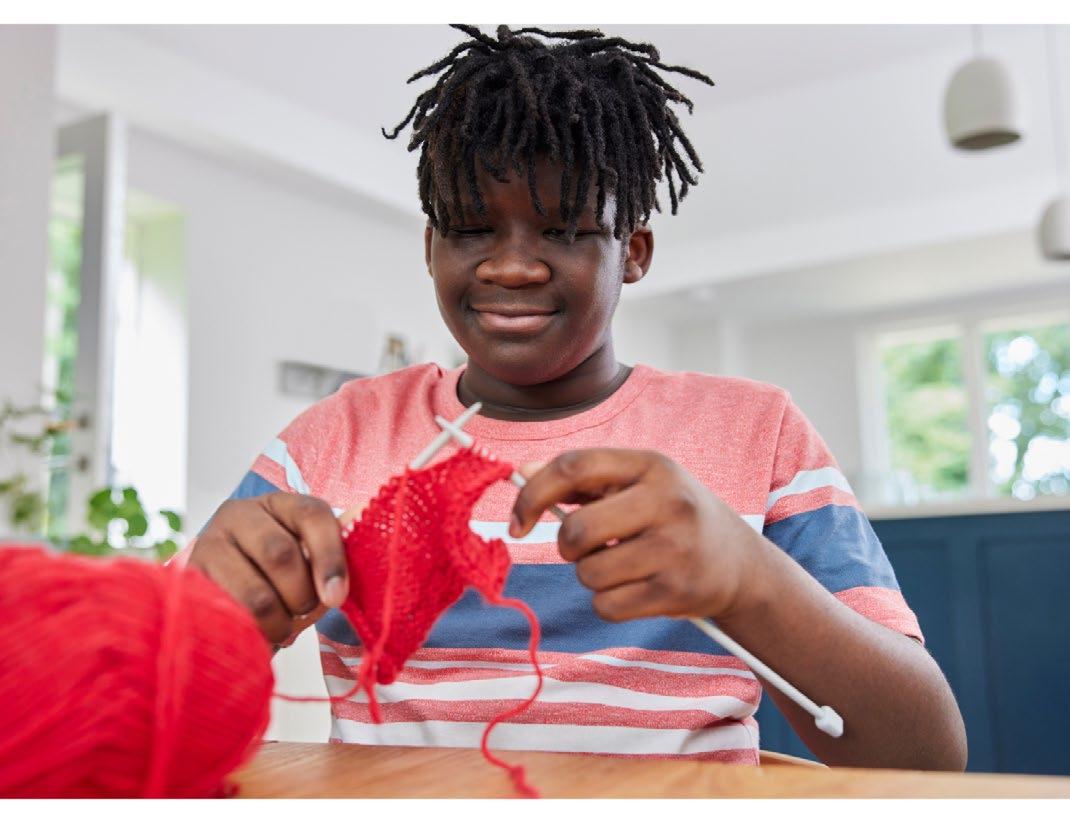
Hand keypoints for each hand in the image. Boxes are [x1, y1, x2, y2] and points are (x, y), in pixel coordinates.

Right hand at [188, 493, 347, 643]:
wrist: (221, 592)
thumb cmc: (277, 576)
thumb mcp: (305, 563)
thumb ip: (325, 567)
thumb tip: (334, 592)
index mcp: (280, 504)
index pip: (312, 516)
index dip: (330, 558)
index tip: (337, 597)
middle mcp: (240, 515)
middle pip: (281, 554)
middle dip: (301, 595)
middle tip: (304, 613)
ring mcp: (209, 544)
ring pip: (255, 594)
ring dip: (277, 622)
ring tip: (281, 629)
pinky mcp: (188, 580)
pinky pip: (227, 616)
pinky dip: (249, 632)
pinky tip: (254, 634)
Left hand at [510, 450, 765, 621]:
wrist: (740, 563)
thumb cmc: (672, 517)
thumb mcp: (638, 483)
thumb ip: (581, 480)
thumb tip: (521, 476)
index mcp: (652, 465)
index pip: (573, 467)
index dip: (533, 494)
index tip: (519, 521)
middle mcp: (668, 501)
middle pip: (577, 530)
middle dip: (569, 547)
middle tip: (587, 548)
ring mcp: (676, 548)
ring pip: (589, 573)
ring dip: (593, 575)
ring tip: (624, 566)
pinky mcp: (677, 592)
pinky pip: (606, 606)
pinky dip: (609, 602)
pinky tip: (637, 589)